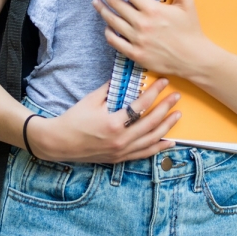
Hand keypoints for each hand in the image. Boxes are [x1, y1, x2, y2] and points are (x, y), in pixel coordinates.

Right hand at [30, 78, 180, 163]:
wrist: (59, 143)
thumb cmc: (73, 119)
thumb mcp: (91, 100)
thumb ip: (110, 89)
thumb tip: (125, 77)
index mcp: (114, 123)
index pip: (141, 105)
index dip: (155, 92)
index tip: (164, 82)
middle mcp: (121, 140)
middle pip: (151, 122)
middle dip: (166, 108)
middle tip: (176, 97)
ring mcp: (121, 151)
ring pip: (151, 139)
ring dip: (167, 127)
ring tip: (177, 115)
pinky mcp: (120, 158)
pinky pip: (144, 154)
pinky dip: (158, 147)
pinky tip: (170, 142)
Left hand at [93, 0, 211, 79]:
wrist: (194, 59)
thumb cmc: (191, 30)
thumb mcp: (187, 2)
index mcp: (152, 9)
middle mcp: (142, 24)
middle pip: (115, 3)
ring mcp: (137, 40)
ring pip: (112, 21)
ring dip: (102, 10)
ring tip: (96, 2)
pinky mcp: (135, 54)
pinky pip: (114, 42)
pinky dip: (108, 32)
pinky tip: (107, 26)